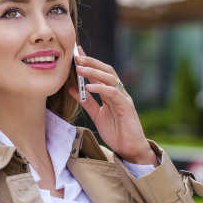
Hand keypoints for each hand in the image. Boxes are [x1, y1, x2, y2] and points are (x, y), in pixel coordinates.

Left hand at [68, 46, 156, 164]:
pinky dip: (101, 88)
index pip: (99, 73)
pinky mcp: (127, 107)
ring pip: (110, 78)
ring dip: (94, 72)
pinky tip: (89, 86)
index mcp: (111, 93)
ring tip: (79, 69)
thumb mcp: (97, 115)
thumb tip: (72, 89)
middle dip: (91, 62)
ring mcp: (124, 98)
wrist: (129, 149)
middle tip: (76, 56)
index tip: (76, 52)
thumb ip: (86, 102)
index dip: (89, 62)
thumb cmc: (116, 132)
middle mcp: (119, 92)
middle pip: (106, 70)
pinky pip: (113, 93)